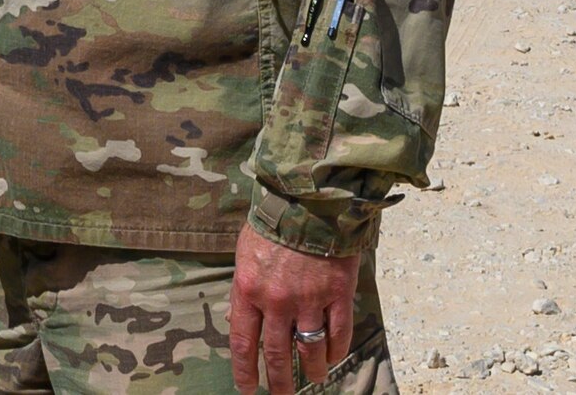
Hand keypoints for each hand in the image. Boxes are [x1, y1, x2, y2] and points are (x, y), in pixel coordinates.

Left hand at [229, 221, 358, 393]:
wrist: (308, 199)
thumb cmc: (272, 223)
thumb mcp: (244, 254)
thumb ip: (244, 289)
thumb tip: (237, 320)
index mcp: (248, 290)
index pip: (242, 342)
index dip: (245, 370)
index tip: (248, 388)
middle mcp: (277, 301)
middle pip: (277, 355)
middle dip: (279, 382)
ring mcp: (309, 300)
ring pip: (309, 350)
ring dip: (311, 371)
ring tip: (312, 379)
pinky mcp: (338, 295)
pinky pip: (338, 334)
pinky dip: (335, 351)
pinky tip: (332, 358)